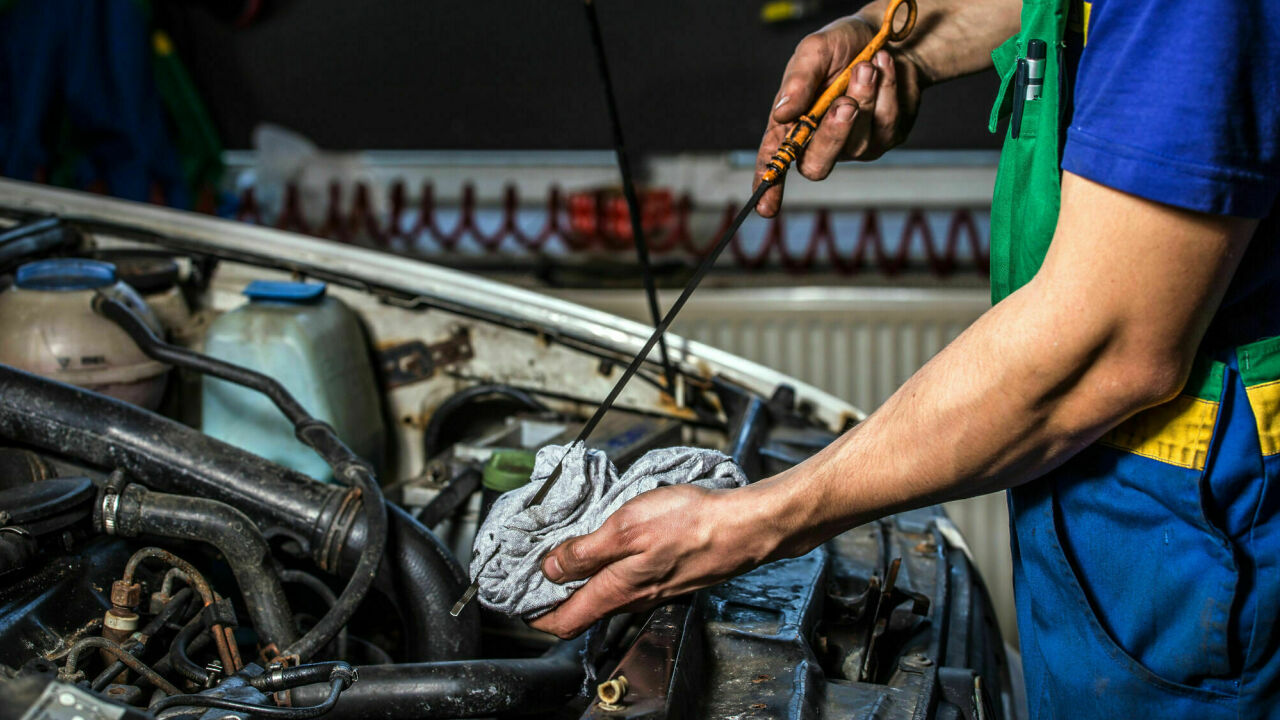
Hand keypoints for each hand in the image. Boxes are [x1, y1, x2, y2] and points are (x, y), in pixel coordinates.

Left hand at [528, 483, 779, 638]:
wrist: (744, 527)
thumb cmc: (691, 524)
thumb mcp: (625, 528)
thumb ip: (585, 551)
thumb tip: (551, 568)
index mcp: (617, 590)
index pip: (563, 621)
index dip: (535, 615)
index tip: (517, 598)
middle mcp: (634, 598)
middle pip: (582, 608)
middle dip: (555, 593)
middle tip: (535, 567)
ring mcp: (654, 589)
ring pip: (606, 593)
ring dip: (582, 578)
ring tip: (567, 550)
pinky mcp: (670, 575)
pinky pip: (629, 580)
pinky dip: (609, 567)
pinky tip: (610, 543)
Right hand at [754, 16, 923, 216]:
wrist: (886, 37)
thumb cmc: (842, 46)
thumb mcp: (815, 50)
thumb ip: (798, 80)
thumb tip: (783, 113)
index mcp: (791, 124)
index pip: (774, 161)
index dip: (768, 185)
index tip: (766, 207)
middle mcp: (820, 141)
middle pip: (817, 165)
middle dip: (833, 135)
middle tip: (845, 103)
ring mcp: (855, 145)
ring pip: (858, 141)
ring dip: (865, 97)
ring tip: (867, 65)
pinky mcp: (885, 138)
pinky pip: (887, 123)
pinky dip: (887, 89)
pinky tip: (885, 67)